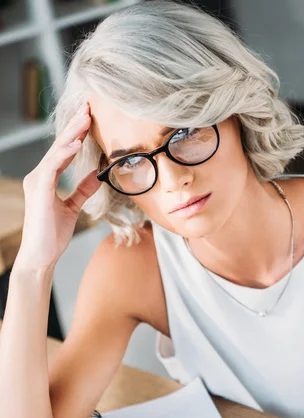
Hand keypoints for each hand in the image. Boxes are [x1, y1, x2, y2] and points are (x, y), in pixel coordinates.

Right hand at [16, 102, 101, 270]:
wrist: (41, 256)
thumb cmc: (52, 234)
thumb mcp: (73, 207)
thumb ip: (82, 190)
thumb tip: (97, 176)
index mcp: (47, 179)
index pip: (64, 151)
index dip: (77, 134)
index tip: (90, 118)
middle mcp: (40, 176)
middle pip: (60, 146)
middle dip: (75, 126)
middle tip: (89, 107)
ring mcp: (38, 182)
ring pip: (56, 152)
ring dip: (72, 134)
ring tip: (85, 118)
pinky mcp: (40, 191)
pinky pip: (53, 168)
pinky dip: (64, 154)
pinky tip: (76, 144)